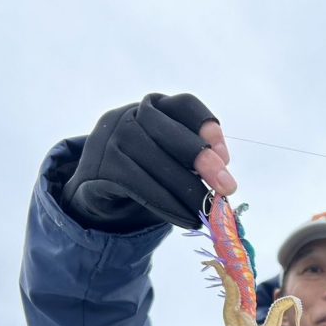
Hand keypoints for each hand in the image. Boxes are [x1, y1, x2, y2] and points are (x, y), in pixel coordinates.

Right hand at [60, 93, 236, 231]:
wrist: (97, 190)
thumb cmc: (146, 171)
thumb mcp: (172, 159)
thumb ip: (196, 161)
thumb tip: (223, 177)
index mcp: (155, 107)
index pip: (184, 106)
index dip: (206, 127)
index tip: (225, 156)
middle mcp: (130, 116)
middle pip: (170, 132)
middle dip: (202, 160)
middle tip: (227, 187)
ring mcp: (111, 139)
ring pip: (155, 162)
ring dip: (187, 191)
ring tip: (208, 211)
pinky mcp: (101, 167)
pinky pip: (138, 185)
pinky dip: (167, 205)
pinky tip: (187, 219)